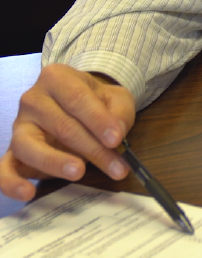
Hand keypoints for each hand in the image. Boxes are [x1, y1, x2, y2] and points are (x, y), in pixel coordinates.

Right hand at [0, 64, 135, 200]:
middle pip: (62, 126)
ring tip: (79, 172)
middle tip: (116, 167)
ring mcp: (19, 126)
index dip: (98, 120)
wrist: (77, 105)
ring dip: (56, 162)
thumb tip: (116, 133)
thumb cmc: (96, 101)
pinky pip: (4, 168)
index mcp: (57, 78)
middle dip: (93, 149)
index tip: (116, 139)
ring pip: (31, 146)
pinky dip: (13, 183)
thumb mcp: (115, 97)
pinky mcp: (11, 152)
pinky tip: (29, 193)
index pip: (77, 98)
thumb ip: (119, 112)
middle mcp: (32, 99)